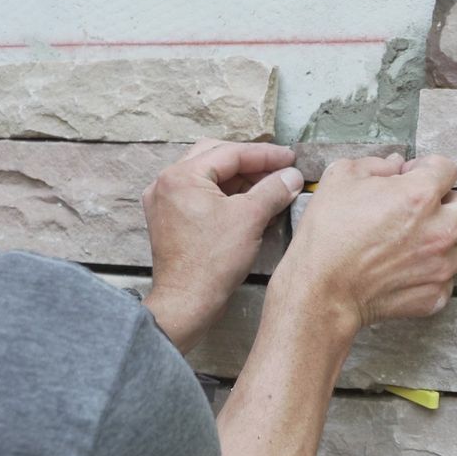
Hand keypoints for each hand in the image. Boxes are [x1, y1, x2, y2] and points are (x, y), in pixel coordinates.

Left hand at [142, 140, 304, 352]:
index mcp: (180, 176)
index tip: (290, 158)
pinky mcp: (168, 221)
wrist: (187, 302)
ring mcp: (164, 202)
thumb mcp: (250, 218)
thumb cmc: (214, 261)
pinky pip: (200, 196)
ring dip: (238, 180)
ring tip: (269, 187)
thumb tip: (292, 176)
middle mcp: (166, 183)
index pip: (230, 153)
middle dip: (250, 163)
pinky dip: (224, 196)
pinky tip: (248, 204)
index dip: (265, 155)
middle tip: (279, 170)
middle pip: (215, 158)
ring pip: (208, 178)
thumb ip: (274, 189)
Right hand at [273, 153, 456, 332]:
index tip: (415, 176)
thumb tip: (395, 166)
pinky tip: (408, 268)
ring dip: (449, 239)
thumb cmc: (327, 236)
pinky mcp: (435, 295)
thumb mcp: (341, 179)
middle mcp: (439, 231)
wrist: (321, 290)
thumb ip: (376, 165)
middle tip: (434, 207)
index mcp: (420, 196)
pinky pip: (448, 279)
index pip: (448, 169)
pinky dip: (434, 272)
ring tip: (418, 241)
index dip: (428, 168)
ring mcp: (440, 267)